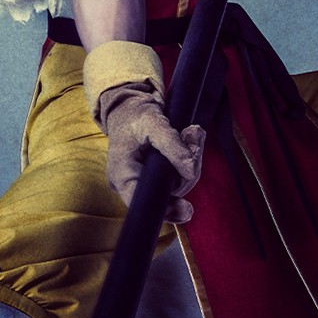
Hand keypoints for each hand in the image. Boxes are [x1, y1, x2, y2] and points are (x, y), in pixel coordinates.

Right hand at [99, 81, 204, 222]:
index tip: (188, 210)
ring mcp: (144, 182)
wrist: (128, 108)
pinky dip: (188, 161)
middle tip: (195, 136)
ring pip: (177, 186)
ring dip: (192, 161)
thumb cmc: (135, 114)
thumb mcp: (152, 122)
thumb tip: (190, 170)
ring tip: (192, 133)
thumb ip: (171, 144)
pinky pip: (178, 178)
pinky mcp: (156, 178)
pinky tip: (190, 141)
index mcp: (122, 174)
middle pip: (167, 194)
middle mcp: (131, 183)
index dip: (167, 209)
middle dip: (188, 170)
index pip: (143, 202)